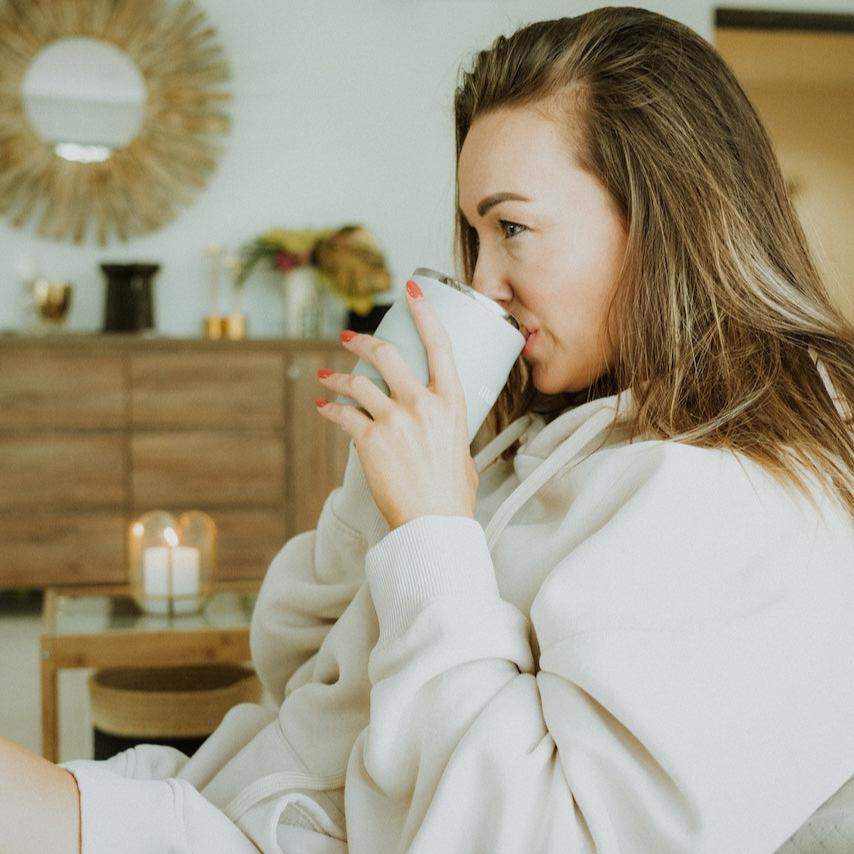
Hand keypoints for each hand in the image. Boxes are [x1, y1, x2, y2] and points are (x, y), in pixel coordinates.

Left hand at [314, 280, 477, 530]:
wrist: (434, 524)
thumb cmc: (452, 494)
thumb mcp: (462, 451)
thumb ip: (447, 429)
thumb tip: (436, 427)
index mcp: (452, 403)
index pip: (440, 345)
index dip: (424, 312)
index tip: (411, 292)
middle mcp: (423, 404)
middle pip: (387, 355)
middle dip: (363, 342)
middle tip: (349, 337)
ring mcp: (395, 419)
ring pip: (358, 383)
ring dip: (337, 376)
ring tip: (326, 376)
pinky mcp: (370, 439)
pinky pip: (342, 414)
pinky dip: (329, 409)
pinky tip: (323, 407)